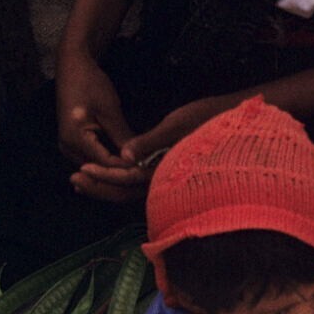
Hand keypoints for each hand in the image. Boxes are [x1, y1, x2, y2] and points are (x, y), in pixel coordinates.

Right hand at [56, 49, 147, 204]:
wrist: (72, 68)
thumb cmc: (90, 83)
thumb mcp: (110, 109)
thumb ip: (122, 136)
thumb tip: (138, 158)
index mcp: (74, 138)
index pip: (105, 164)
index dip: (128, 168)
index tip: (151, 168)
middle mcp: (67, 147)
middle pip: (99, 169)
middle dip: (123, 171)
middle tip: (149, 171)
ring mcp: (67, 146)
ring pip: (96, 166)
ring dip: (116, 166)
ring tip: (142, 166)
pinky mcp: (73, 143)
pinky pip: (93, 157)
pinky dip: (110, 158)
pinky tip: (129, 157)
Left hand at [67, 92, 240, 204]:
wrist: (238, 120)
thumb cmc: (210, 119)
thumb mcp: (178, 124)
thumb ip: (151, 142)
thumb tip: (124, 155)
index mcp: (170, 173)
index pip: (129, 181)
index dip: (104, 176)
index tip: (82, 168)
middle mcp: (169, 183)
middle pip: (128, 195)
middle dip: (100, 187)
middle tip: (74, 179)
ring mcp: (170, 180)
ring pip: (133, 191)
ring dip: (107, 185)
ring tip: (83, 178)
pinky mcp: (170, 173)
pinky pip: (141, 183)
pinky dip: (121, 179)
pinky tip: (109, 171)